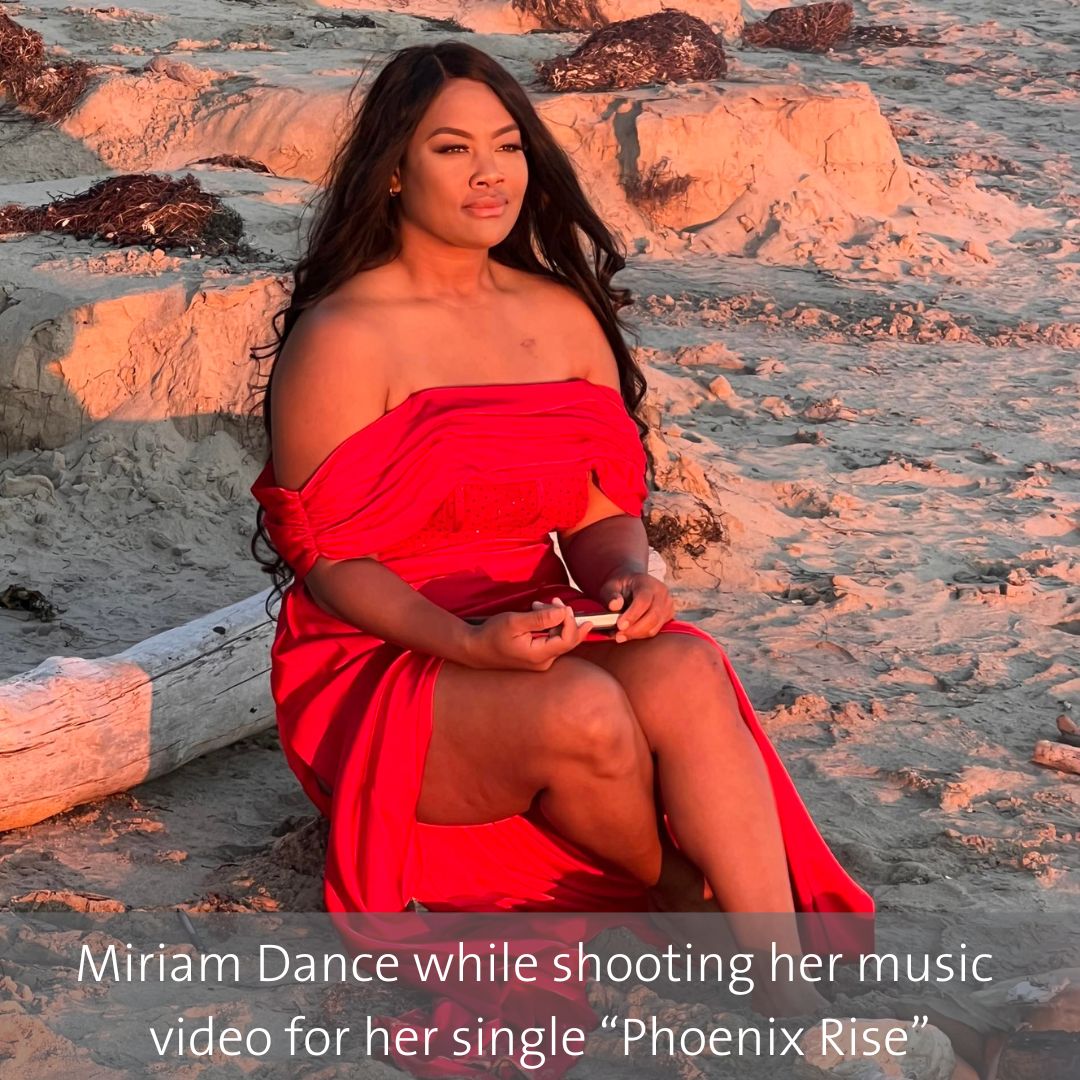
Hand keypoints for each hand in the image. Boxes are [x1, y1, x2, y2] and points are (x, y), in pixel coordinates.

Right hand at [461, 603, 592, 670]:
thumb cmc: (492, 635)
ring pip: (561, 638)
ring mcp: (541, 661)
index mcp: (538, 656)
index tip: (561, 604)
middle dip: (565, 618)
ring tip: (537, 606)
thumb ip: (540, 618)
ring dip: (556, 620)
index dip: (570, 621)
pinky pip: (553, 641)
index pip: (567, 639)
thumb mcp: (514, 622)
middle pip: (568, 640)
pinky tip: (539, 614)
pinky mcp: (538, 657)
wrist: (476, 649)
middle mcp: (543, 662)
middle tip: (554, 601)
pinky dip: (551, 625)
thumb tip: (564, 612)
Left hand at [597, 571, 674, 642]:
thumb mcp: (611, 586)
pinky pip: (656, 630)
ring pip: (655, 626)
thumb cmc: (621, 586)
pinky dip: (642, 635)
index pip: (643, 600)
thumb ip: (611, 595)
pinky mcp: (668, 616)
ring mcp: (667, 605)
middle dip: (634, 629)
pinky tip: (629, 635)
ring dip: (637, 634)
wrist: (633, 584)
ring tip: (620, 636)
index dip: (632, 615)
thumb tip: (614, 605)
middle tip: (618, 636)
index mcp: (648, 583)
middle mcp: (662, 593)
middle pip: (653, 616)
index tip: (620, 625)